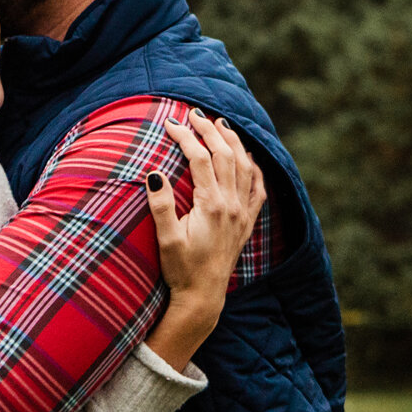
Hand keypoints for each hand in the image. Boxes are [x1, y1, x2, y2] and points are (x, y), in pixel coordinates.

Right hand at [141, 111, 266, 368]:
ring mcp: (242, 213)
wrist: (203, 297)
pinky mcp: (247, 223)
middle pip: (225, 155)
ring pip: (245, 166)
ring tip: (222, 125)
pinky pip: (258, 188)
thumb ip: (161, 205)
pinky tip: (249, 159)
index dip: (185, 136)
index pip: (199, 158)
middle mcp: (232, 205)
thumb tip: (154, 173)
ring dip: (233, 142)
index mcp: (211, 205)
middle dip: (210, 131)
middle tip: (195, 114)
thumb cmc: (181, 270)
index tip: (170, 122)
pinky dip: (255, 168)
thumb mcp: (166, 239)